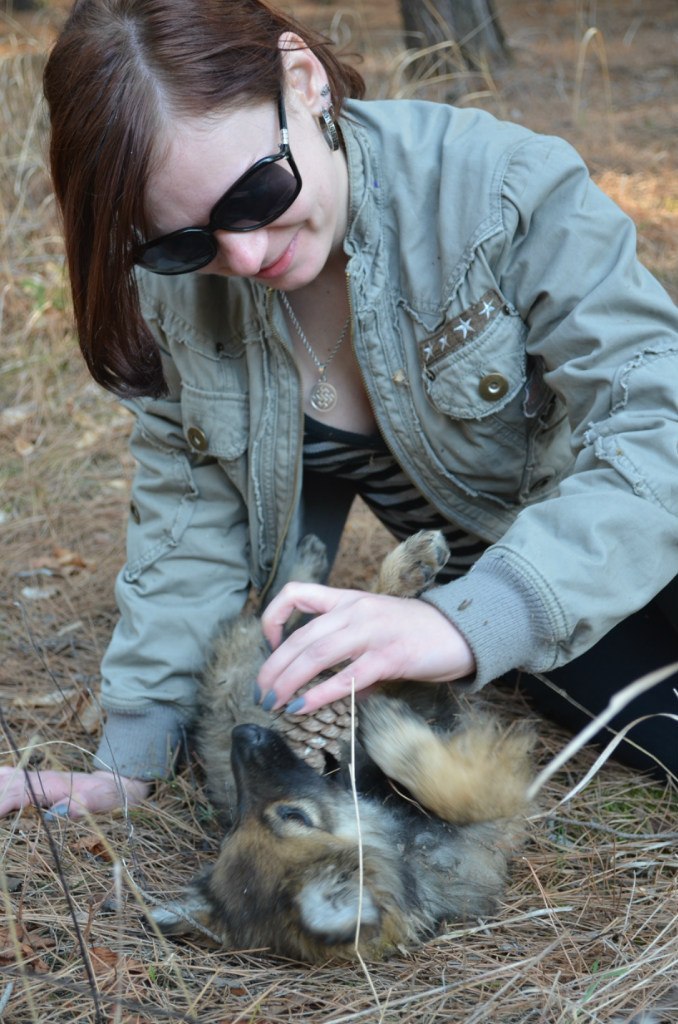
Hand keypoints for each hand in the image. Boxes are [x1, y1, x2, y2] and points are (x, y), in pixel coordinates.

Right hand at [0, 767, 149, 818]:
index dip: (0, 804)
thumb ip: (84, 805)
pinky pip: (6, 778)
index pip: (17, 793)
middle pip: (4, 784)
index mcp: (50, 784)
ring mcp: (32, 779)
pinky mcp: (30, 783)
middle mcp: (36, 778)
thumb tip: (59, 813)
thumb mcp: (104, 800)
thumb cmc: (109, 794)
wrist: (115, 783)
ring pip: (3, 778)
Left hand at [257, 583, 474, 713]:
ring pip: (316, 654)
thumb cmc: (417, 632)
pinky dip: (318, 694)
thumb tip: (324, 685)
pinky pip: (346, 678)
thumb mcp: (376, 626)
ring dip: (287, 681)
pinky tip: (302, 707)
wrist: (462, 631)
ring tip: (273, 702)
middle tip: (260, 692)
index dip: (274, 617)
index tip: (269, 643)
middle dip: (273, 666)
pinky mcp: (389, 656)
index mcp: (349, 599)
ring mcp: (372, 632)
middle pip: (300, 636)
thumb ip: (348, 647)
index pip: (297, 593)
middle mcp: (355, 610)